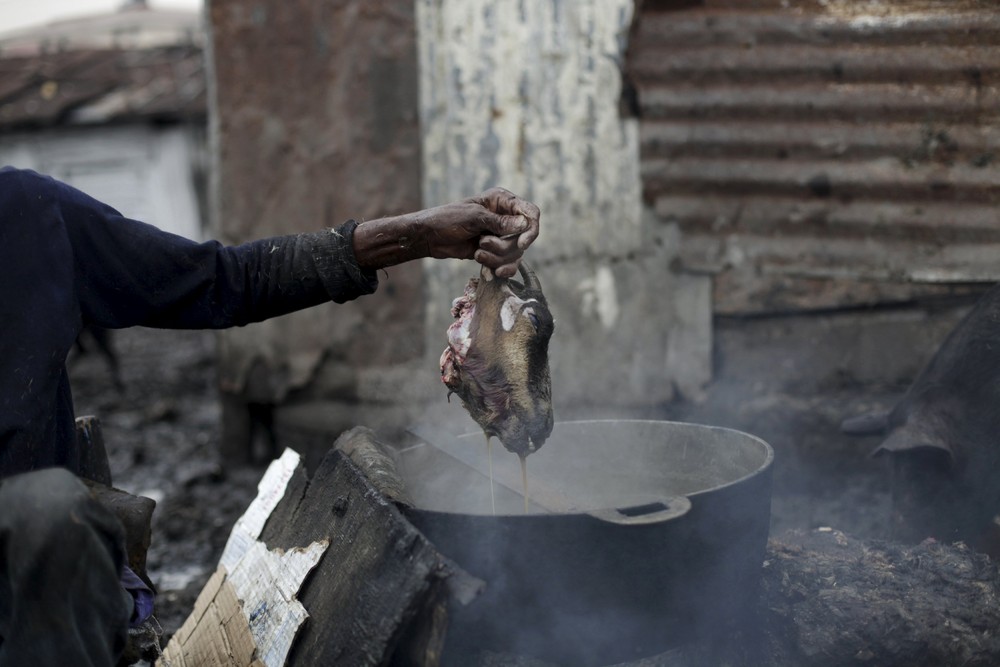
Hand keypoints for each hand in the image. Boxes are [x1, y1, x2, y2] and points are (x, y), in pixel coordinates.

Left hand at [353, 187, 540, 277]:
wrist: (430, 237)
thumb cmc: (448, 220)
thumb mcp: (474, 217)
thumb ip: (500, 222)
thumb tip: (525, 224)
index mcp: (502, 201)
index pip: (530, 213)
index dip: (531, 229)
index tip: (522, 244)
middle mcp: (505, 217)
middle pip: (525, 237)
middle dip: (505, 246)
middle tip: (483, 244)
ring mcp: (501, 235)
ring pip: (516, 253)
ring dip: (497, 257)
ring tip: (478, 254)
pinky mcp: (494, 251)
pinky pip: (509, 263)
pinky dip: (501, 268)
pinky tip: (493, 271)